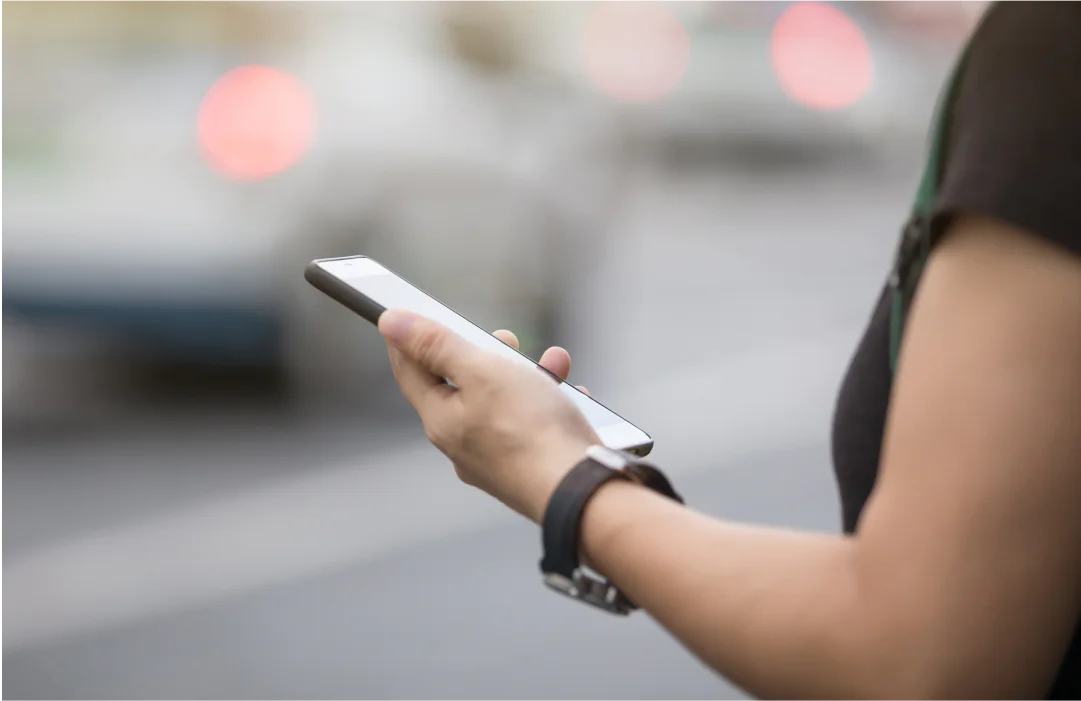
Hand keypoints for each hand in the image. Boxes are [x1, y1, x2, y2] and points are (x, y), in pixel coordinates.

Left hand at [379, 309, 599, 522]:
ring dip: (525, 375)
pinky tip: (570, 395)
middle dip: (482, 354)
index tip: (409, 317)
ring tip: (552, 363)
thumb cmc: (532, 431)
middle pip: (460, 386)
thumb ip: (436, 344)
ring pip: (502, 403)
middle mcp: (463, 444)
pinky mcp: (529, 467)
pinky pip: (531, 424)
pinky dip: (548, 402)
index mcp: (441, 421)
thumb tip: (391, 323)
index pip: (410, 372)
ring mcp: (497, 460)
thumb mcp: (481, 371)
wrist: (581, 491)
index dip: (407, 340)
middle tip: (504, 338)